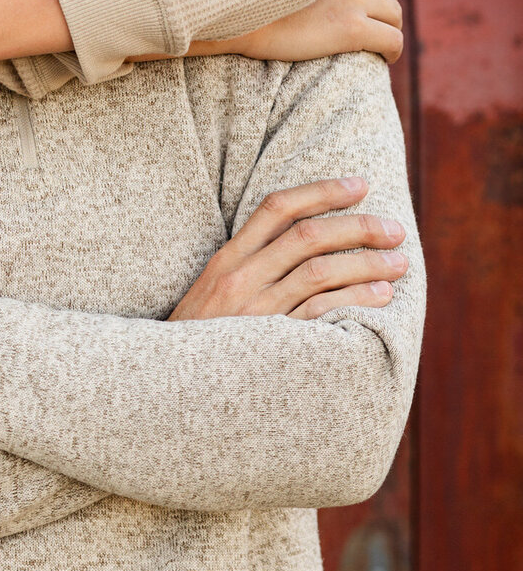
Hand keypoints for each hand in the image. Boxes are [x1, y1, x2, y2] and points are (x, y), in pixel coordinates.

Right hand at [168, 176, 407, 321]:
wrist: (171, 386)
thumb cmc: (201, 338)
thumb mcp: (212, 291)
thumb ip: (250, 265)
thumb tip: (306, 244)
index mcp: (227, 259)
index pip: (277, 208)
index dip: (322, 190)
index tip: (360, 185)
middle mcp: (240, 278)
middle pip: (308, 236)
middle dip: (360, 227)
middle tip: (396, 230)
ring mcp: (256, 312)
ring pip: (320, 272)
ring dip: (368, 264)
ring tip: (399, 264)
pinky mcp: (270, 344)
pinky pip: (321, 314)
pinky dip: (356, 300)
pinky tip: (381, 297)